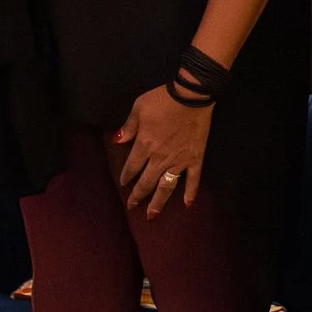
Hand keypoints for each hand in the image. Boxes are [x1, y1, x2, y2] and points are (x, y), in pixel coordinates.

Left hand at [115, 86, 211, 217]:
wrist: (191, 95)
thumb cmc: (162, 99)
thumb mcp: (138, 108)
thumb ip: (128, 127)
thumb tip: (116, 141)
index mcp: (144, 145)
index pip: (132, 167)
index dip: (126, 177)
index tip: (123, 184)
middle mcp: (160, 158)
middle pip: (146, 182)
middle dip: (138, 196)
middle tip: (132, 207)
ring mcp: (179, 161)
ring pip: (166, 187)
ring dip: (158, 202)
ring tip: (152, 215)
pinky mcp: (195, 159)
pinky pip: (193, 179)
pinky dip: (191, 192)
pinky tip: (187, 205)